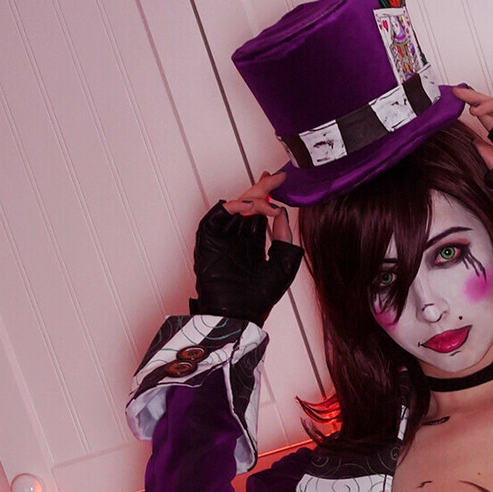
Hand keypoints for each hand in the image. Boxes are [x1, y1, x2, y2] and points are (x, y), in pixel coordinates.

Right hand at [191, 173, 301, 324]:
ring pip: (234, 206)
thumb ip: (284, 238)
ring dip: (251, 198)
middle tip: (274, 176)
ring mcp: (221, 237)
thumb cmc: (259, 298)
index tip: (279, 180)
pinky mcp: (208, 239)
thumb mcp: (282, 265)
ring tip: (267, 198)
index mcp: (251, 243)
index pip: (259, 212)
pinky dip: (234, 207)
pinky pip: (217, 215)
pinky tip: (250, 206)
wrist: (239, 314)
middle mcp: (236, 237)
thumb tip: (282, 212)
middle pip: (247, 204)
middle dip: (261, 188)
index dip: (268, 195)